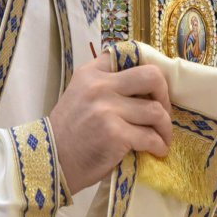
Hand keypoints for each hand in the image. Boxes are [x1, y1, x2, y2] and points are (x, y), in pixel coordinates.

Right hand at [49, 53, 171, 192]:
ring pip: (156, 110)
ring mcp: (107, 108)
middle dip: (165, 95)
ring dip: (164, 127)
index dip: (147, 71)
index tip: (153, 89)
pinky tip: (156, 151)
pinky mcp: (115, 133)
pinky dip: (158, 146)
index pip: (129, 54)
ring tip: (162, 138)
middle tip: (163, 111)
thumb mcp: (80, 95)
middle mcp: (99, 85)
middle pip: (152, 76)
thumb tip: (145, 88)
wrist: (51, 162)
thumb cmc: (69, 132)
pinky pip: (150, 137)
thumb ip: (106, 85)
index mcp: (91, 72)